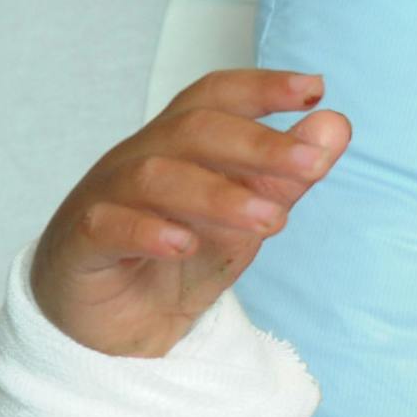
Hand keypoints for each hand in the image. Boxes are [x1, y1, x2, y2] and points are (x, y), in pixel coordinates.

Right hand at [30, 69, 350, 357]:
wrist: (116, 328)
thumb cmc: (179, 260)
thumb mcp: (245, 221)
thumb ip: (285, 177)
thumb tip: (334, 126)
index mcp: (178, 147)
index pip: (215, 99)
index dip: (261, 88)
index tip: (315, 88)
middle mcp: (139, 160)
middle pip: (192, 131)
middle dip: (256, 145)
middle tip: (312, 165)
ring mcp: (106, 198)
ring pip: (155, 177)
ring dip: (219, 196)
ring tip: (272, 221)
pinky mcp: (82, 245)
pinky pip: (108, 227)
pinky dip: (147, 232)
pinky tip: (185, 245)